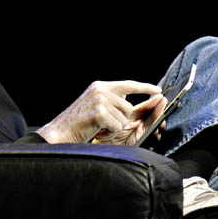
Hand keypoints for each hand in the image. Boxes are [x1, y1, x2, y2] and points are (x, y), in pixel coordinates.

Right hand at [36, 80, 164, 144]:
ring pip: (124, 119)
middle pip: (129, 107)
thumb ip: (109, 100)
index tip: (157, 89)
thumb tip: (126, 102)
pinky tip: (96, 131)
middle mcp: (101, 90)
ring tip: (97, 128)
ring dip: (114, 128)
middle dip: (120, 120)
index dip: (144, 87)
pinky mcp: (100, 113)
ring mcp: (100, 100)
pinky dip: (109, 133)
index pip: (127, 85)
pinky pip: (117, 127)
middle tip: (102, 125)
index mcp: (100, 86)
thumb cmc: (76, 123)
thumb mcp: (93, 104)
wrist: (60, 132)